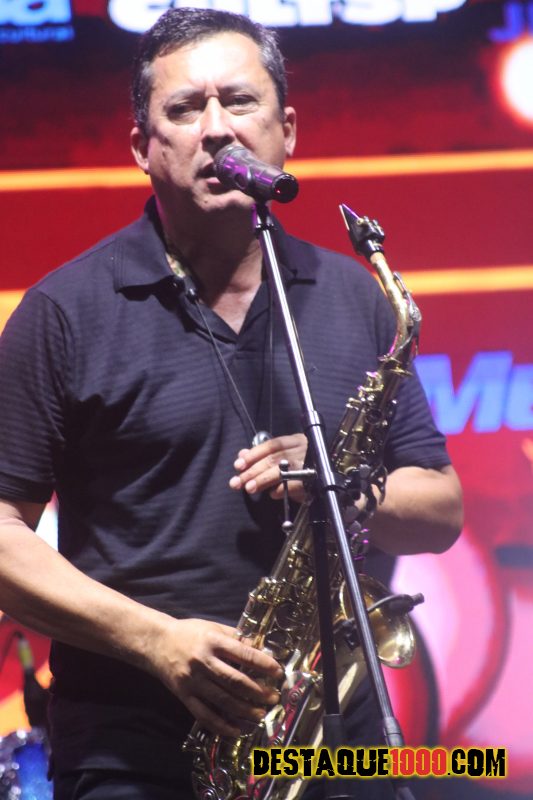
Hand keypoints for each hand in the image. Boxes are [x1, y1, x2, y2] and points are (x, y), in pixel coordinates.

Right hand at [153, 617, 282, 737]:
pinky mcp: (184, 695)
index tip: (277, 671)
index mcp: (213, 641)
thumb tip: (259, 647)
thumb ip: (235, 637)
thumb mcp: (212, 627)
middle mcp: (203, 661)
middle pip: (234, 680)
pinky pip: (204, 714)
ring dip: (244, 710)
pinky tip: (235, 730)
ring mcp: (193, 680)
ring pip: (222, 700)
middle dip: (257, 691)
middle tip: (273, 697)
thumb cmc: (188, 633)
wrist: (157, 642)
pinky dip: (221, 725)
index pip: (243, 654)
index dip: (262, 664)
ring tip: (260, 714)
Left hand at [229, 434, 307, 501]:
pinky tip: (271, 494)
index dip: (254, 454)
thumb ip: (261, 456)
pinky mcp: (313, 481)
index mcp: (295, 441)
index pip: (272, 445)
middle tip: (237, 482)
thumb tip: (241, 455)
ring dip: (262, 480)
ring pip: (281, 471)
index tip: (238, 465)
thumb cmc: (299, 468)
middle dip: (253, 470)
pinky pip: (292, 485)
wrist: (325, 484)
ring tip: (249, 488)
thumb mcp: (281, 458)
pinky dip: (278, 490)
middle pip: (274, 458)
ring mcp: (309, 465)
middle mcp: (303, 450)